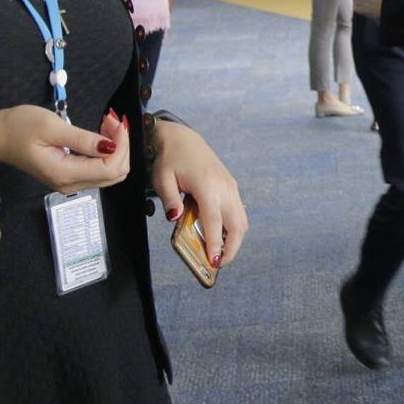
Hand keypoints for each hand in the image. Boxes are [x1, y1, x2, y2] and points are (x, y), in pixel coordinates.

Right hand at [0, 105, 129, 194]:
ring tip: (106, 123)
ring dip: (116, 148)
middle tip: (111, 119)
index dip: (121, 144)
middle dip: (121, 146)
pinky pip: (99, 170)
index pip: (110, 168)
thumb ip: (82, 139)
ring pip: (110, 173)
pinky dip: (106, 152)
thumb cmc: (18, 127)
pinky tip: (100, 134)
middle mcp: (70, 184)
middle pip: (115, 173)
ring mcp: (70, 182)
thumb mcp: (50, 127)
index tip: (116, 120)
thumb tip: (111, 146)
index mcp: (65, 174)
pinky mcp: (69, 176)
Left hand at [150, 121, 248, 269]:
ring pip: (241, 220)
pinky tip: (220, 236)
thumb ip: (169, 199)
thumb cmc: (170, 159)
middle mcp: (224, 187)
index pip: (214, 221)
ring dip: (234, 239)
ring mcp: (231, 187)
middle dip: (231, 248)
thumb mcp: (161, 178)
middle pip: (236, 224)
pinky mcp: (231, 187)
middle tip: (218, 264)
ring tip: (219, 253)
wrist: (183, 139)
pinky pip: (238, 212)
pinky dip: (233, 228)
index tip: (214, 262)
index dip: (215, 243)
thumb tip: (175, 218)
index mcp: (207, 186)